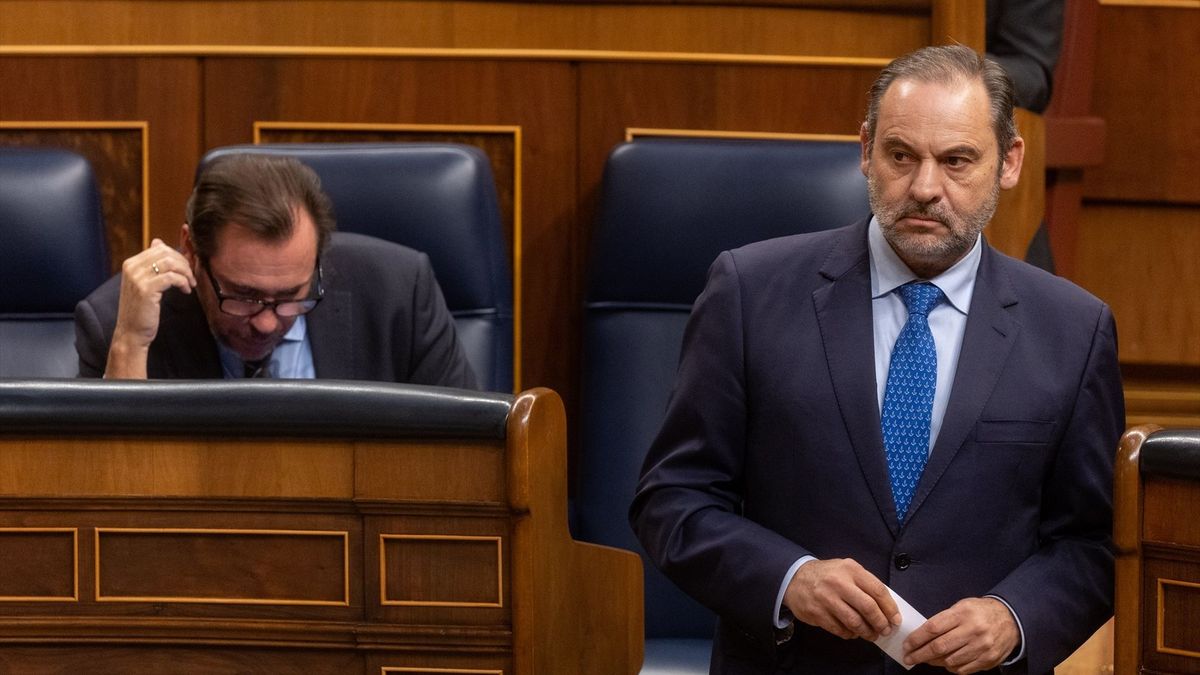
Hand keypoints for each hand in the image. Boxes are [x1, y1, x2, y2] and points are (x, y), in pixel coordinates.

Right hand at [106, 238, 196, 378]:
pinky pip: (172, 277)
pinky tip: (185, 291)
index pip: (159, 248)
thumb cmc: (141, 310)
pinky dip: (183, 282)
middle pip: (166, 253)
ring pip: (170, 263)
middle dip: (184, 263)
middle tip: (191, 277)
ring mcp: (137, 277)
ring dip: (185, 272)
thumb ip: (152, 263)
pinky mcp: (146, 289)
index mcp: (131, 263)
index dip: (178, 256)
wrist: (131, 332)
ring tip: (189, 284)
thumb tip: (158, 241)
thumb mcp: (145, 283)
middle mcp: (132, 267)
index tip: (187, 269)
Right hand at [783, 558, 900, 640]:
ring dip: (866, 632)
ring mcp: (826, 599)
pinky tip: (853, 633)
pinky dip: (850, 634)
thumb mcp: (847, 570)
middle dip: (880, 623)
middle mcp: (839, 583)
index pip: (877, 590)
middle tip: (885, 630)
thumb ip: (865, 583)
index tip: (895, 620)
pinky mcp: (817, 613)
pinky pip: (840, 629)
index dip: (890, 608)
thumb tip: (886, 607)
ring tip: (871, 635)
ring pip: (854, 622)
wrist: (795, 578)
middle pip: (868, 607)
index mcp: (851, 570)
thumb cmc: (828, 575)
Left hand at [903, 597, 1018, 672]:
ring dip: (934, 662)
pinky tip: (945, 662)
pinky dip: (950, 667)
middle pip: (940, 647)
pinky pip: (963, 669)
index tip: (907, 645)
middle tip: (909, 658)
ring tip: (926, 659)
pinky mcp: (988, 660)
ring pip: (950, 660)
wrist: (1010, 620)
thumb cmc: (980, 612)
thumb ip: (943, 620)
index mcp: (963, 613)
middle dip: (920, 654)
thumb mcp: (961, 607)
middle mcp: (973, 630)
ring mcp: (982, 647)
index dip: (917, 638)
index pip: (933, 628)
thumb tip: (921, 636)